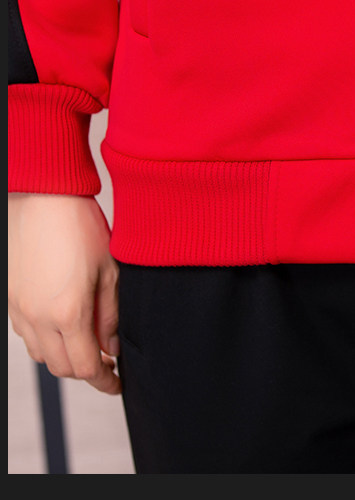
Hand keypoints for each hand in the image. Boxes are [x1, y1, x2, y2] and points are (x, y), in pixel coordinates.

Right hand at [8, 193, 120, 393]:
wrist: (43, 196)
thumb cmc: (79, 227)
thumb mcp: (110, 272)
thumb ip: (110, 316)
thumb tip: (112, 348)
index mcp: (67, 314)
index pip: (85, 367)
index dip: (104, 381)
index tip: (118, 383)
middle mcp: (37, 317)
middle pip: (61, 367)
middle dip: (86, 372)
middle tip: (108, 364)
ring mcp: (18, 308)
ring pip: (41, 354)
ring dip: (65, 357)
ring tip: (89, 344)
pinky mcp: (9, 298)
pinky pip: (27, 334)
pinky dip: (47, 340)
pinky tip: (66, 326)